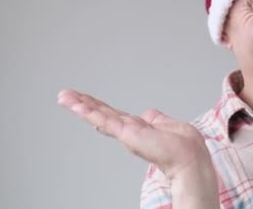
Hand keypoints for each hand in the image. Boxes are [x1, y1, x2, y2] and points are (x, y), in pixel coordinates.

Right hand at [57, 89, 212, 180]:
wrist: (188, 157)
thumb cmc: (183, 146)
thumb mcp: (168, 125)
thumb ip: (155, 119)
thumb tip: (149, 114)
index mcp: (138, 127)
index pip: (114, 114)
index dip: (98, 106)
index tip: (83, 99)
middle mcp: (129, 130)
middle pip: (102, 113)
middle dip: (83, 103)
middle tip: (64, 95)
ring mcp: (127, 133)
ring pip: (100, 115)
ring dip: (80, 105)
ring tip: (64, 97)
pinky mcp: (127, 134)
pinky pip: (106, 121)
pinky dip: (91, 113)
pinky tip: (77, 106)